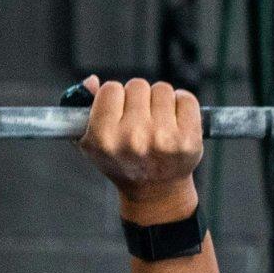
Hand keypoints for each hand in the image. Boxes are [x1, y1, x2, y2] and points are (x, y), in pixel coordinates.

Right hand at [76, 76, 203, 219]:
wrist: (155, 191)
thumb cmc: (122, 161)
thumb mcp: (93, 142)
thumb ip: (84, 108)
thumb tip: (92, 81)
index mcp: (104, 138)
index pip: (110, 89)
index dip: (115, 98)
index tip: (119, 112)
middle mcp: (132, 138)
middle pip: (137, 85)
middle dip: (139, 99)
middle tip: (140, 120)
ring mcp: (163, 138)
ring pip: (162, 89)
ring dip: (160, 101)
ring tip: (157, 123)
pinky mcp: (188, 138)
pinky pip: (186, 98)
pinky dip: (182, 105)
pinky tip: (175, 122)